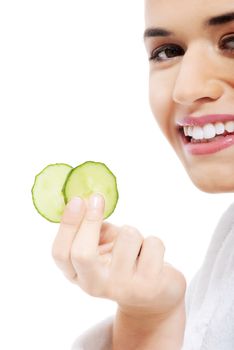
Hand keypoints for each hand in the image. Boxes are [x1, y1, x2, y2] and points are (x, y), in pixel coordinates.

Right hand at [52, 193, 185, 317]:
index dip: (67, 225)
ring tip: (136, 247)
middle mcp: (96, 285)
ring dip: (134, 233)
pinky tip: (151, 257)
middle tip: (97, 198)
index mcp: (79, 274)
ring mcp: (123, 288)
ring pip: (128, 237)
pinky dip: (153, 243)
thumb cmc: (123, 261)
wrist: (154, 295)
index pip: (60, 254)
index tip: (78, 199)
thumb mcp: (101, 246)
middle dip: (90, 220)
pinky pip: (152, 244)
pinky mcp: (149, 286)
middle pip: (83, 253)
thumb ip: (91, 227)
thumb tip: (87, 199)